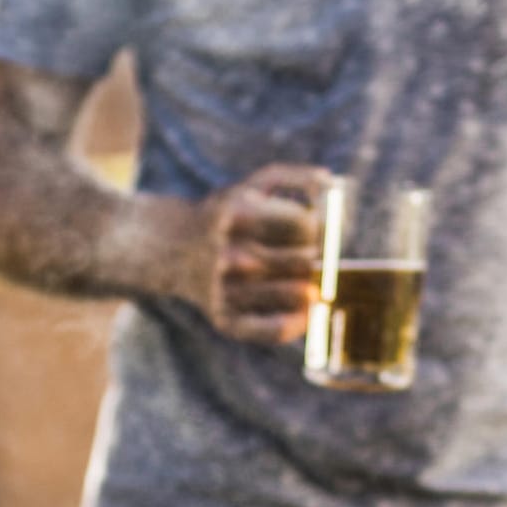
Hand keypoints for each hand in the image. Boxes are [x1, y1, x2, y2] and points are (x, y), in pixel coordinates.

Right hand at [177, 164, 327, 343]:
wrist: (173, 249)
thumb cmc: (230, 213)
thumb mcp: (258, 183)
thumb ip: (299, 177)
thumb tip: (332, 183)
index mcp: (240, 216)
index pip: (308, 226)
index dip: (319, 227)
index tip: (311, 228)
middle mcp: (231, 255)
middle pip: (306, 261)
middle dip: (315, 256)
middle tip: (307, 253)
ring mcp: (226, 290)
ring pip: (300, 294)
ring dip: (311, 285)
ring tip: (302, 276)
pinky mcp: (225, 320)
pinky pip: (277, 330)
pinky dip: (300, 322)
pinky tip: (304, 309)